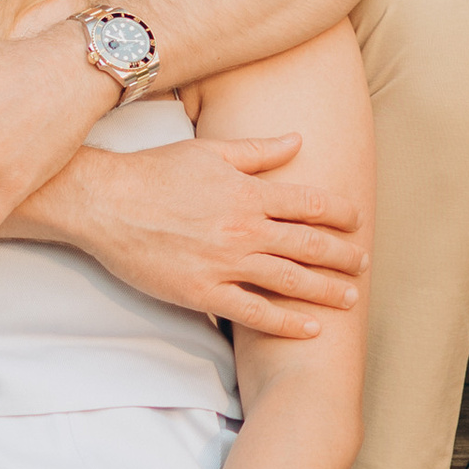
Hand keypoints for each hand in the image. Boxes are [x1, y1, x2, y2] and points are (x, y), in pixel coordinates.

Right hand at [38, 131, 363, 336]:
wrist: (105, 202)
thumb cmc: (155, 172)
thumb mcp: (210, 151)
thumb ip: (259, 151)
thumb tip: (298, 140)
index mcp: (249, 193)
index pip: (312, 203)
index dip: (341, 213)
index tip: (356, 221)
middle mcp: (244, 229)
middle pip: (309, 245)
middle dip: (343, 255)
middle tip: (364, 264)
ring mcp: (225, 264)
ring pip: (290, 281)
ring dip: (326, 290)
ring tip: (349, 298)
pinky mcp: (203, 293)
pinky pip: (254, 313)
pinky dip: (286, 323)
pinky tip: (310, 328)